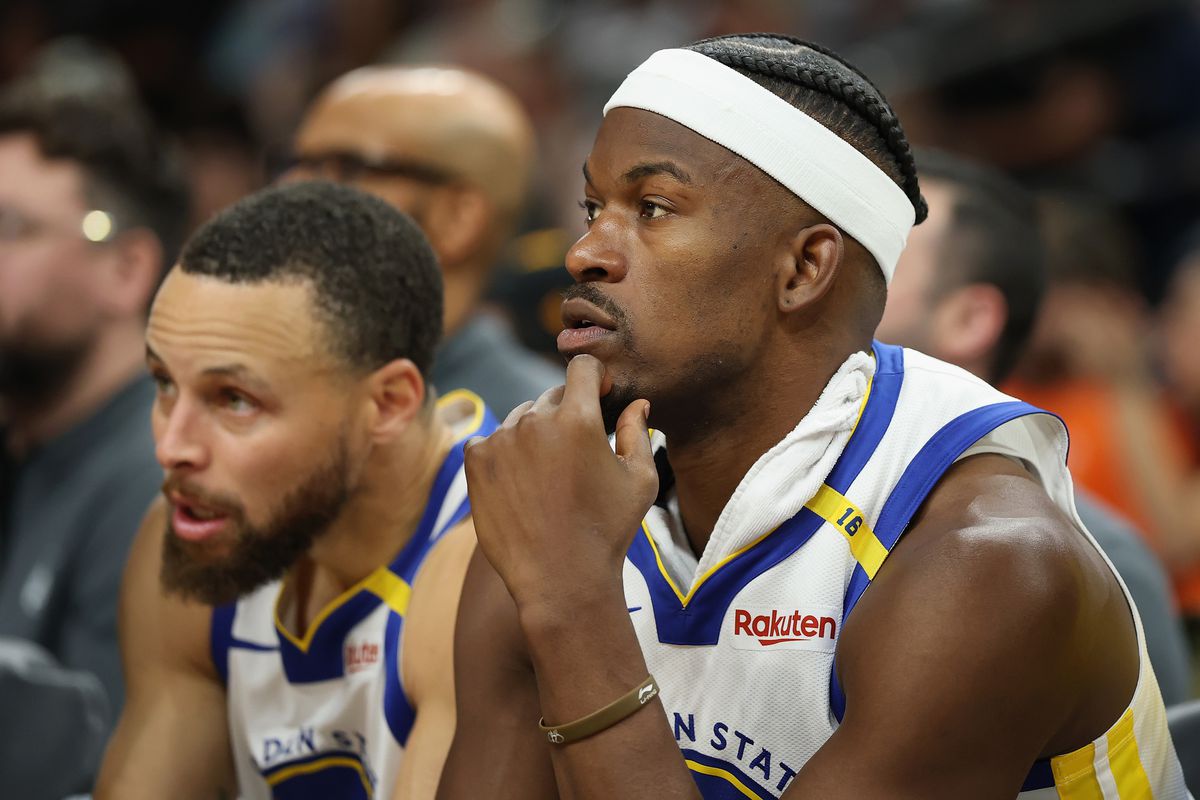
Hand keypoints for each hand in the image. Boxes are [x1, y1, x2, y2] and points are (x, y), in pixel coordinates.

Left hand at [464, 355, 658, 617]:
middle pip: (552, 395)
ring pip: (521, 418)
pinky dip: (504, 454)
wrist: (559, 580)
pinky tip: (521, 484)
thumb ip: (637, 432)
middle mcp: (535, 420)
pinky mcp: (475, 461)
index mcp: (579, 418)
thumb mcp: (639, 481)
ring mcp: (501, 439)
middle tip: (576, 455)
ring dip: (535, 434)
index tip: (600, 398)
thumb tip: (637, 403)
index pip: (582, 367)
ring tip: (549, 477)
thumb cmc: (607, 531)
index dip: (595, 378)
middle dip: (567, 413)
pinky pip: (491, 440)